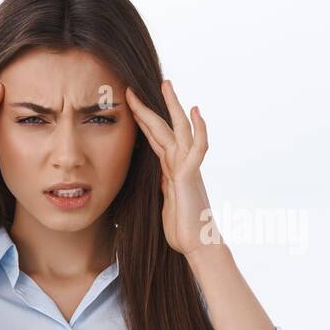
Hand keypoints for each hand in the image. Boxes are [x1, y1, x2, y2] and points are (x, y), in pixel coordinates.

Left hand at [125, 79, 218, 257]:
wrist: (196, 244)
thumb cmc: (181, 228)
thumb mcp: (164, 202)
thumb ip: (163, 186)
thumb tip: (158, 177)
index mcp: (169, 169)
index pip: (153, 138)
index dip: (142, 120)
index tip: (130, 104)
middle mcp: (179, 163)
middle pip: (163, 128)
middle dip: (150, 107)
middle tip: (136, 86)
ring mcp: (187, 167)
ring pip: (179, 130)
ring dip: (172, 107)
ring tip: (166, 85)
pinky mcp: (192, 176)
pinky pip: (198, 148)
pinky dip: (199, 129)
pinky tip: (196, 112)